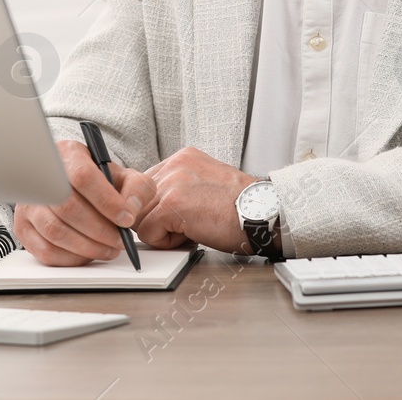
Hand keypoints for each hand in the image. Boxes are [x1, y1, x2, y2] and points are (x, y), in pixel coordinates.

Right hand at [15, 139, 156, 265]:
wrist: (78, 189)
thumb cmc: (102, 183)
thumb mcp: (126, 177)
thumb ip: (136, 188)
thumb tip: (130, 209)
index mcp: (69, 154)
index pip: (83, 176)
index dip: (106, 201)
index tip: (126, 219)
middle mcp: (42, 175)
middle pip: (68, 207)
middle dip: (100, 230)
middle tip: (120, 240)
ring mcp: (30, 203)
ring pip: (55, 231)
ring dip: (88, 247)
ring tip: (109, 248)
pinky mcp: (23, 227)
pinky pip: (46, 250)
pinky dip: (72, 258)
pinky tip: (89, 253)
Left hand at [134, 146, 259, 253]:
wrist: (262, 212)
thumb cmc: (240, 206)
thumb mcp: (205, 184)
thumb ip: (180, 187)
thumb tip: (156, 205)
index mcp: (182, 158)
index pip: (146, 185)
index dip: (157, 207)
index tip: (175, 216)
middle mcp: (174, 165)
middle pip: (139, 201)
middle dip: (156, 219)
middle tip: (187, 225)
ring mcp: (171, 183)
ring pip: (139, 217)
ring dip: (162, 231)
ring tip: (191, 229)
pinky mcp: (171, 204)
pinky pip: (147, 232)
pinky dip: (166, 242)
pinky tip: (191, 235)